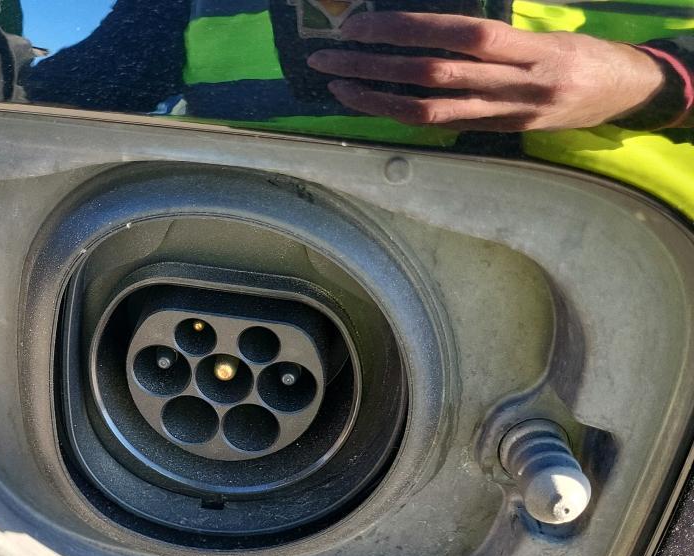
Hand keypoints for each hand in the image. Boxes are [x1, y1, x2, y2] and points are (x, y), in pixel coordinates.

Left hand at [306, 12, 665, 130]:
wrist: (624, 93)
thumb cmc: (579, 54)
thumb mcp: (541, 34)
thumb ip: (488, 38)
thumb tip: (421, 31)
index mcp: (528, 47)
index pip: (458, 34)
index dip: (406, 29)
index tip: (359, 25)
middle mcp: (516, 82)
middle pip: (432, 73)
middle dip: (373, 64)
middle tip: (327, 56)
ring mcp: (505, 113)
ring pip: (429, 109)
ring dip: (376, 98)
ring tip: (337, 85)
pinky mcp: (498, 134)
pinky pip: (441, 126)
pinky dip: (400, 115)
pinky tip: (370, 103)